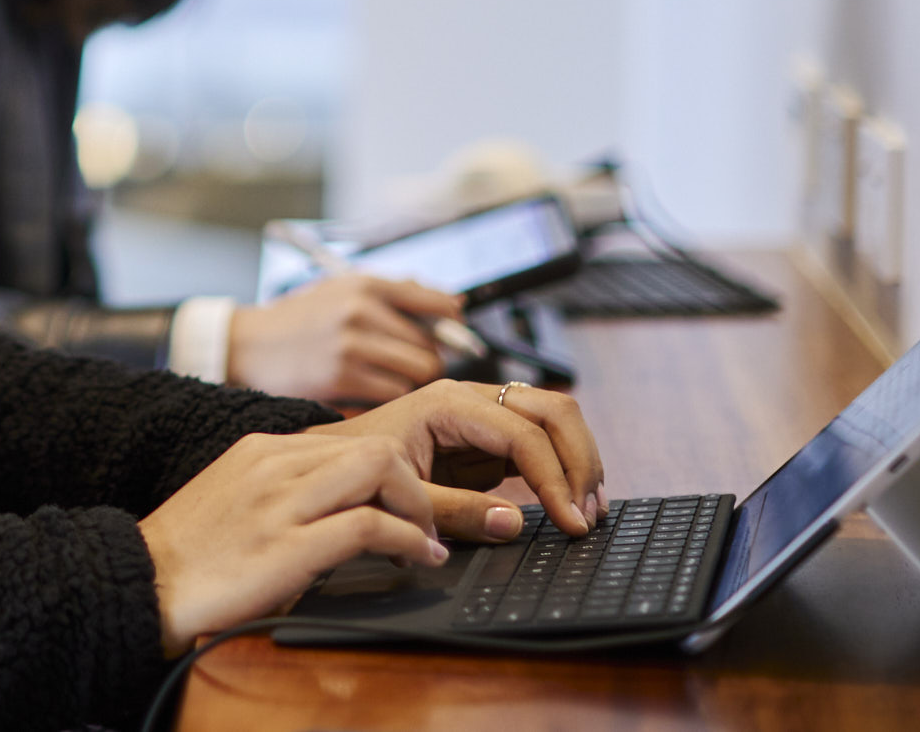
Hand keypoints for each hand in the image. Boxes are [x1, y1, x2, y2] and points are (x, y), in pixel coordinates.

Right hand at [138, 431, 444, 654]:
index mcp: (262, 449)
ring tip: (424, 540)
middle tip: (424, 524)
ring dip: (419, 507)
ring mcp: (280, 501)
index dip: (392, 472)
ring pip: (381, 468)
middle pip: (375, 446)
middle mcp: (275, 463)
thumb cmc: (189, 553)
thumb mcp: (236, 497)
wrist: (142, 582)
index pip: (351, 439)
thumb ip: (281, 488)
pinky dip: (408, 540)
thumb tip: (336, 503)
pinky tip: (417, 558)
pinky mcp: (287, 546)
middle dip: (414, 485)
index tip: (404, 505)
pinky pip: (370, 526)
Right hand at [226, 276, 463, 404]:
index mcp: (365, 285)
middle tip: (410, 365)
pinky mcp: (340, 380)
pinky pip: (392, 396)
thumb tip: (450, 304)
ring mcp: (350, 347)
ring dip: (409, 384)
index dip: (452, 322)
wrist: (247, 344)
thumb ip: (392, 295)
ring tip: (387, 380)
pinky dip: (388, 399)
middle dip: (427, 361)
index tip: (455, 330)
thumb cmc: (300, 320)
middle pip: (431, 349)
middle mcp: (360, 311)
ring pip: (416, 376)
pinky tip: (370, 394)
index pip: (433, 302)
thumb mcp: (341, 291)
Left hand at [306, 379, 606, 543]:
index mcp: (449, 403)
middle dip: (581, 461)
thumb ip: (457, 510)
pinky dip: (562, 466)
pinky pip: (540, 438)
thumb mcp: (402, 496)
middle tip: (589, 514)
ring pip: (555, 418)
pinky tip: (570, 502)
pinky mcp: (488, 435)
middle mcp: (472, 397)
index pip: (524, 434)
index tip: (572, 522)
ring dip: (580, 460)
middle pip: (553, 410)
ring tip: (588, 510)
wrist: (330, 459)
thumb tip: (515, 522)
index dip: (555, 479)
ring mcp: (484, 412)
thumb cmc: (357, 471)